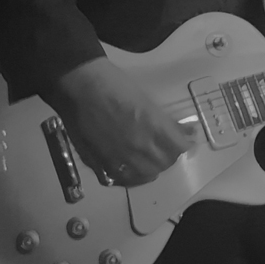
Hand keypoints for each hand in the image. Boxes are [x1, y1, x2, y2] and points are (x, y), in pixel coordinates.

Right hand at [44, 57, 196, 186]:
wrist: (79, 84)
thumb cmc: (114, 83)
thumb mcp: (146, 99)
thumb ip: (165, 122)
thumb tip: (184, 132)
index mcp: (154, 127)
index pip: (180, 147)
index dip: (183, 143)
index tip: (182, 138)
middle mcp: (139, 147)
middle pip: (165, 163)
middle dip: (168, 154)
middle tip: (164, 145)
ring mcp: (119, 158)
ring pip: (147, 175)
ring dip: (151, 166)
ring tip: (146, 156)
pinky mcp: (101, 163)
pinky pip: (122, 180)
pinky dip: (130, 175)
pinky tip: (128, 166)